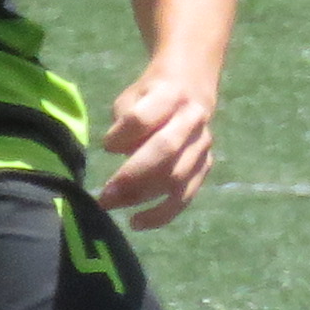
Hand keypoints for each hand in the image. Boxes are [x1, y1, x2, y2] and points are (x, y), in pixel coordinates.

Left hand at [92, 60, 213, 221]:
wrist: (191, 87)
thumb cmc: (151, 95)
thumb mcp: (132, 96)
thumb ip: (125, 121)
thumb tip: (120, 153)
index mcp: (170, 94)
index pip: (143, 118)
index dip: (120, 136)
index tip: (106, 146)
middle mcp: (192, 119)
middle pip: (164, 150)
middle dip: (131, 176)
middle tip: (105, 194)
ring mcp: (202, 145)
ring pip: (177, 177)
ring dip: (142, 196)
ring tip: (113, 205)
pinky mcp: (205, 167)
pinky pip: (185, 196)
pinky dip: (161, 214)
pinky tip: (137, 221)